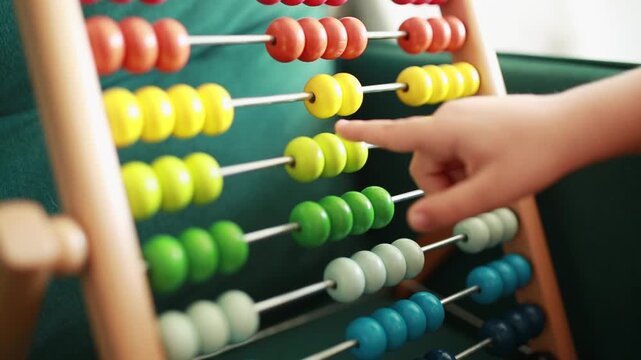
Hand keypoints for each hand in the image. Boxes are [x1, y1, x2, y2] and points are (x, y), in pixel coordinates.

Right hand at [335, 94, 572, 231]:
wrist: (573, 127)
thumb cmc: (532, 158)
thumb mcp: (490, 192)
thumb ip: (448, 209)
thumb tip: (412, 223)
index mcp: (444, 131)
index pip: (395, 135)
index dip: (364, 134)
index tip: (338, 126)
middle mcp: (447, 118)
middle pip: (425, 164)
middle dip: (445, 185)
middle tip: (480, 192)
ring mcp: (462, 115)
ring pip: (443, 159)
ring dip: (459, 176)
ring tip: (492, 178)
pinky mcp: (475, 117)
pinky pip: (457, 148)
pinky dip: (468, 164)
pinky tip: (495, 164)